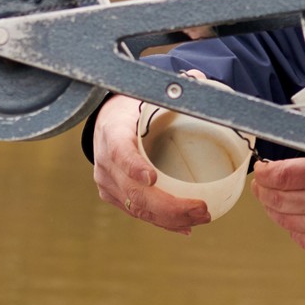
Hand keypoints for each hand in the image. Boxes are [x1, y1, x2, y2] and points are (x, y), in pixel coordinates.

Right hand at [92, 75, 213, 234]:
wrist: (107, 122)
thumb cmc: (133, 108)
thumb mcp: (146, 96)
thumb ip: (173, 89)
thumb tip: (200, 78)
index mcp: (112, 132)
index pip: (119, 152)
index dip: (133, 167)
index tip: (152, 178)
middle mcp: (105, 162)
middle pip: (134, 191)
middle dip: (168, 206)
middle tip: (200, 209)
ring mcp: (107, 182)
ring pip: (138, 207)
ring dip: (170, 219)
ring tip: (199, 218)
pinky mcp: (113, 195)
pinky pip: (138, 213)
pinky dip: (162, 222)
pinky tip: (185, 226)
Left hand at [251, 157, 304, 266]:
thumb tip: (275, 170)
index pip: (283, 175)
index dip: (265, 173)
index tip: (261, 171)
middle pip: (278, 198)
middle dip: (265, 191)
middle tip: (262, 186)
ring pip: (283, 218)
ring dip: (275, 209)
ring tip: (278, 201)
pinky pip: (297, 237)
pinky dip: (294, 227)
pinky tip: (303, 219)